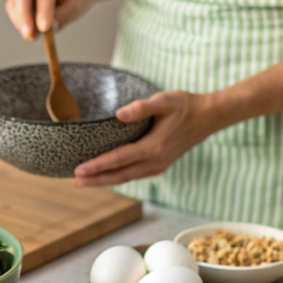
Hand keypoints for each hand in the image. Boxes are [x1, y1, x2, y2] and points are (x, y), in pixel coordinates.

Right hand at [5, 0, 99, 39]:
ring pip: (14, 3)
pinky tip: (31, 30)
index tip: (44, 29)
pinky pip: (13, 8)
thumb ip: (62, 16)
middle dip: (25, 18)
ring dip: (22, 22)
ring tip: (34, 36)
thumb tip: (44, 29)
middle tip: (30, 37)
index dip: (43, 10)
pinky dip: (20, 22)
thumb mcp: (77, 5)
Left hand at [74, 92, 222, 186]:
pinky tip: (107, 175)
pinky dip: (118, 177)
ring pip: (126, 177)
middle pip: (120, 175)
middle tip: (74, 181)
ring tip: (84, 181)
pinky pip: (134, 175)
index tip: (79, 170)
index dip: (98, 165)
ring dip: (105, 180)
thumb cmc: (185, 105)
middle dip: (96, 179)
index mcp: (153, 147)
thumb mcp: (165, 100)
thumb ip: (141, 107)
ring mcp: (158, 165)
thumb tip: (118, 115)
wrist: (209, 117)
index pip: (119, 159)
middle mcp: (155, 161)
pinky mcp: (160, 165)